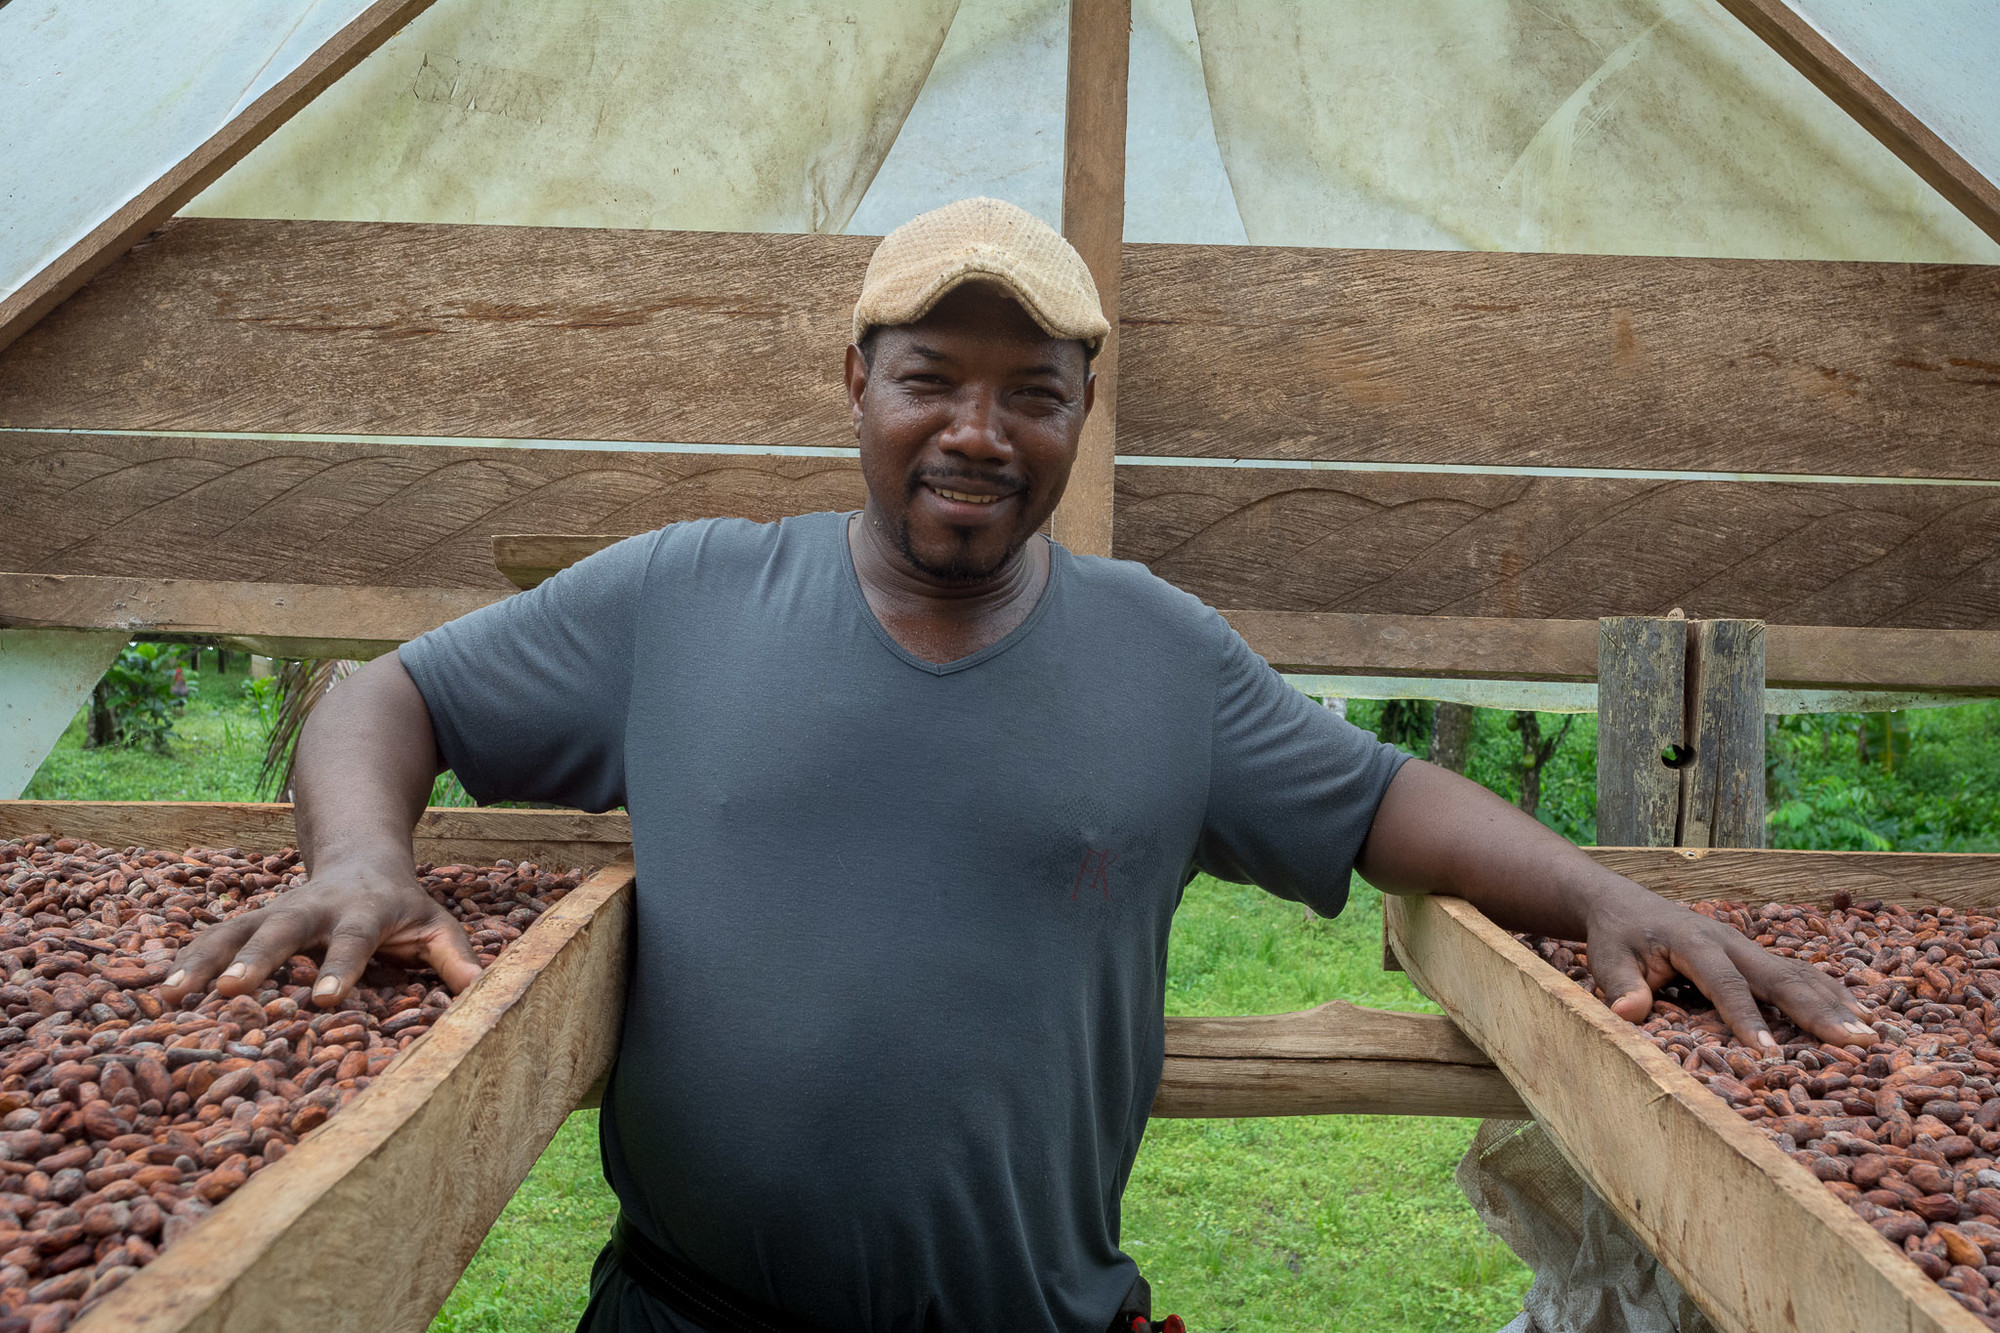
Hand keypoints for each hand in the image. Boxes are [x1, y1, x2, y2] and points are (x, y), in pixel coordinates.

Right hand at [161, 866, 482, 1009]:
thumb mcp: (436, 924)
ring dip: (205, 959)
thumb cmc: (402, 905)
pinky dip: (184, 958)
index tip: (325, 998)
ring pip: (236, 930)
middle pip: (284, 929)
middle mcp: (315, 909)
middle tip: (233, 989)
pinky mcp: (249, 917)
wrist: (360, 853)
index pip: (355, 940)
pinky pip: (212, 936)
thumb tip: (485, 991)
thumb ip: (456, 956)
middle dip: (258, 958)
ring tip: (173, 994)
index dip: (341, 967)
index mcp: (365, 912)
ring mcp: (277, 909)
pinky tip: (155, 987)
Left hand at [1583, 882, 1876, 1052]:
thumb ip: (1618, 986)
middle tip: (1857, 1043)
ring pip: (1799, 973)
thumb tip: (1627, 1013)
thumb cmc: (1616, 937)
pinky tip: (1857, 1012)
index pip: (1726, 986)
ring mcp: (1747, 945)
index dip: (1747, 1020)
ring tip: (1872, 1034)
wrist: (1624, 904)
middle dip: (1819, 1011)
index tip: (1770, 1054)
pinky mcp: (1754, 954)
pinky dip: (1829, 991)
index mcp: (1694, 943)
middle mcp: (1730, 941)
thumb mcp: (1606, 960)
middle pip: (1781, 977)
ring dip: (1835, 1002)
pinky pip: (1798, 971)